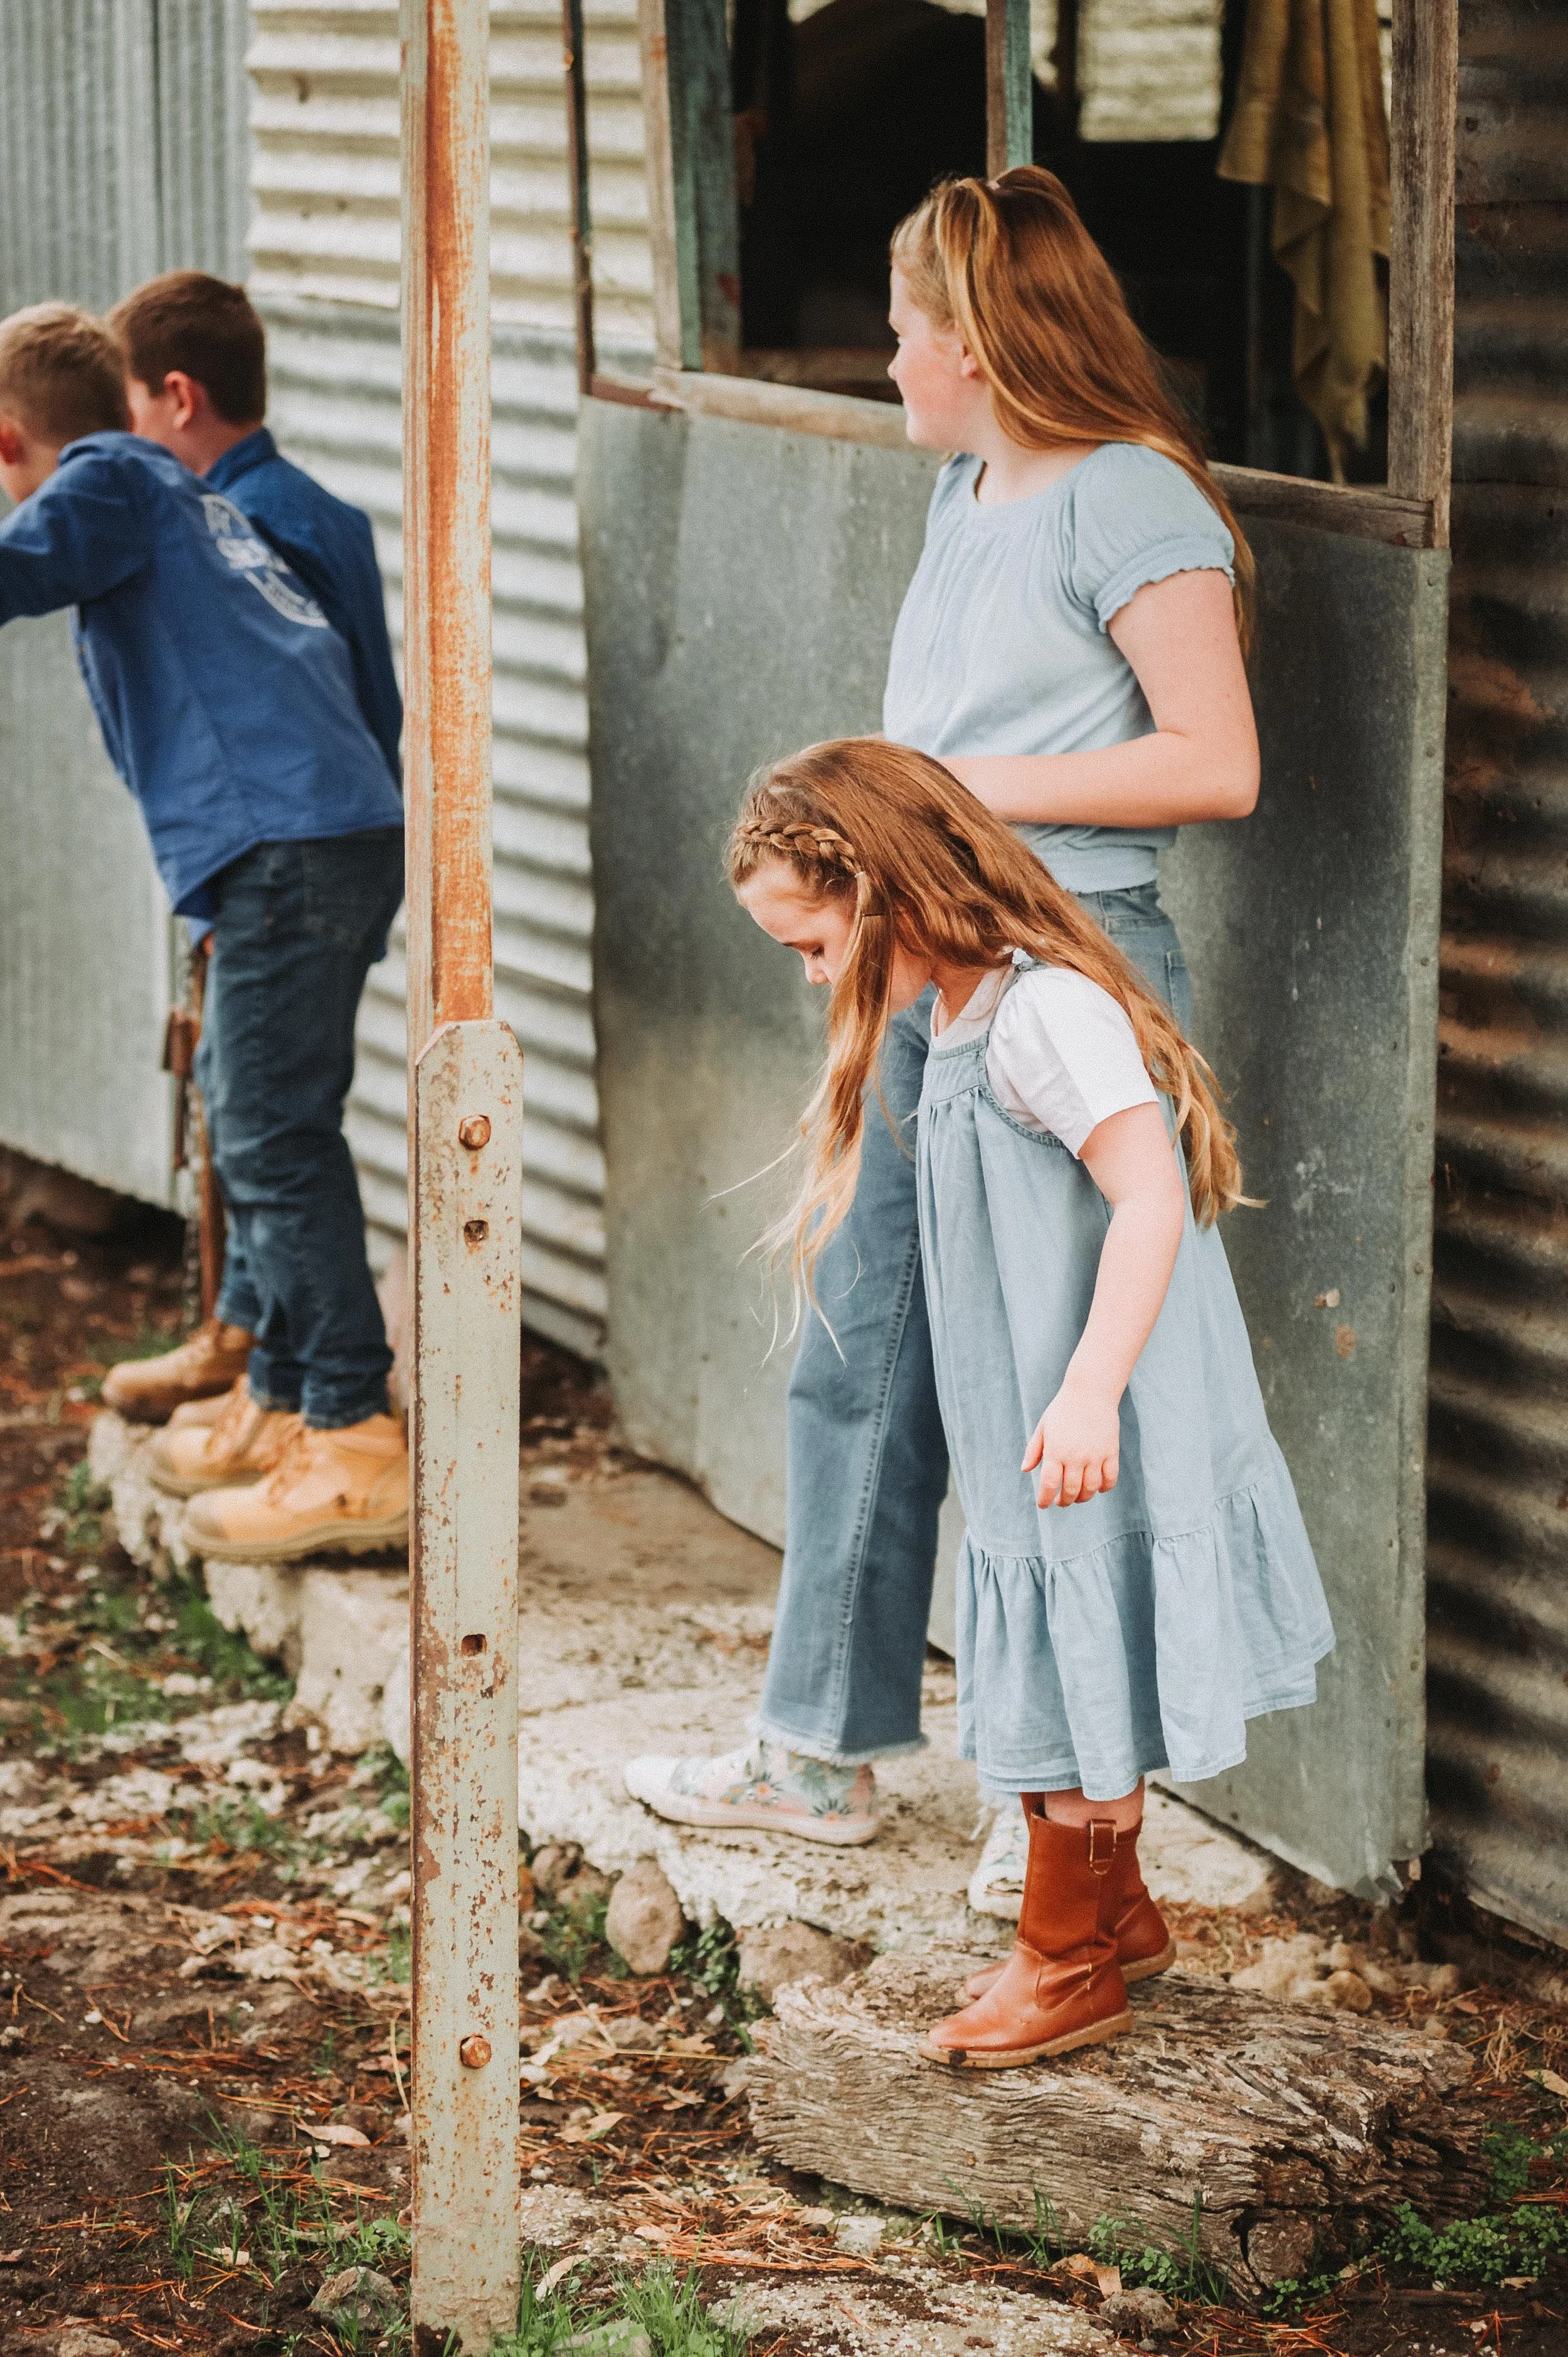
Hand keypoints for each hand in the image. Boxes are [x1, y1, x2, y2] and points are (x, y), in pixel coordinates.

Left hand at [1022, 1379, 1119, 1508]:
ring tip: (1078, 1497)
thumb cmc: (1063, 1409)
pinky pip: (1110, 1478)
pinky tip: (1097, 1488)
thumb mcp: (1043, 1427)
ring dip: (1083, 1498)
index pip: (1049, 1484)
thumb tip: (1025, 1470)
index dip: (1045, 1499)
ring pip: (1091, 1488)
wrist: (1090, 1391)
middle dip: (1064, 1501)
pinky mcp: (1111, 1452)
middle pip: (1071, 1491)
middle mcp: (1075, 1456)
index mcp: (1055, 1451)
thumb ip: (1034, 1450)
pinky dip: (1104, 1488)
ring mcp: (1095, 1455)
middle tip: (1061, 1502)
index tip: (1043, 1505)